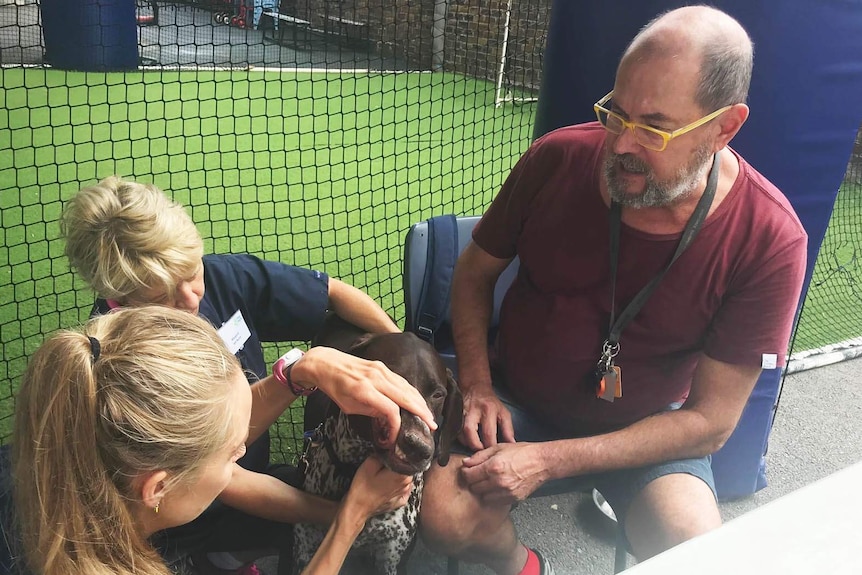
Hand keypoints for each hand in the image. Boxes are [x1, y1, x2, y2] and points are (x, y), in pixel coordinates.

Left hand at [297, 347, 436, 444]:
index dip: (398, 425)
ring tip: (429, 415)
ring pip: (407, 387)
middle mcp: (376, 379)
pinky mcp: (382, 366)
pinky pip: (401, 380)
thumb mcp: (348, 406)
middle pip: (405, 397)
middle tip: (432, 425)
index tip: (398, 437)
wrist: (326, 362)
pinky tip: (418, 400)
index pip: (390, 409)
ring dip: (420, 402)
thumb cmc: (334, 387)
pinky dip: (412, 392)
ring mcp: (381, 370)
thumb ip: (371, 412)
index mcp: (364, 391)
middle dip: (421, 412)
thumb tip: (389, 420)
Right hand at [343, 456, 414, 517]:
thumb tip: (390, 447)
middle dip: (397, 462)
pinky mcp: (400, 501)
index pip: (408, 457)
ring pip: (404, 477)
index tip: (390, 451)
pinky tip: (387, 484)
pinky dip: (397, 484)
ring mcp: (404, 493)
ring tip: (383, 475)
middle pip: (407, 466)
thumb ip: (383, 453)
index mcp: (402, 474)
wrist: (357, 508)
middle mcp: (407, 484)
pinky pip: (402, 488)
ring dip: (397, 473)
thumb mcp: (369, 464)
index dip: (399, 451)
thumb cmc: (362, 487)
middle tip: (383, 463)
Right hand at [459, 385, 514, 450]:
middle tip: (481, 452)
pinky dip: (462, 439)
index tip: (493, 452)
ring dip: (468, 443)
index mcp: (488, 410)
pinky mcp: (455, 415)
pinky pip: (456, 431)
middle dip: (475, 446)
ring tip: (475, 448)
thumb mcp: (503, 413)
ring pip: (461, 432)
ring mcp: (462, 413)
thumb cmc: (491, 402)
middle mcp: (474, 411)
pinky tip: (469, 441)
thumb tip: (511, 444)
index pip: (488, 433)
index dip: (490, 446)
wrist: (475, 388)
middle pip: (470, 432)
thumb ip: (508, 429)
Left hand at [460, 442, 547, 504]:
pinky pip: (495, 501)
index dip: (466, 472)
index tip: (468, 470)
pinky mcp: (513, 499)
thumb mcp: (498, 448)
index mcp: (493, 467)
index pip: (468, 476)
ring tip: (489, 481)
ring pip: (483, 497)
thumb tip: (466, 462)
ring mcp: (506, 492)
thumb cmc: (522, 452)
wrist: (542, 462)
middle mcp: (498, 482)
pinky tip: (498, 487)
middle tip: (479, 475)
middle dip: (474, 481)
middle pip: (474, 488)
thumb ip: (480, 456)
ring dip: (483, 490)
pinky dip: (494, 496)